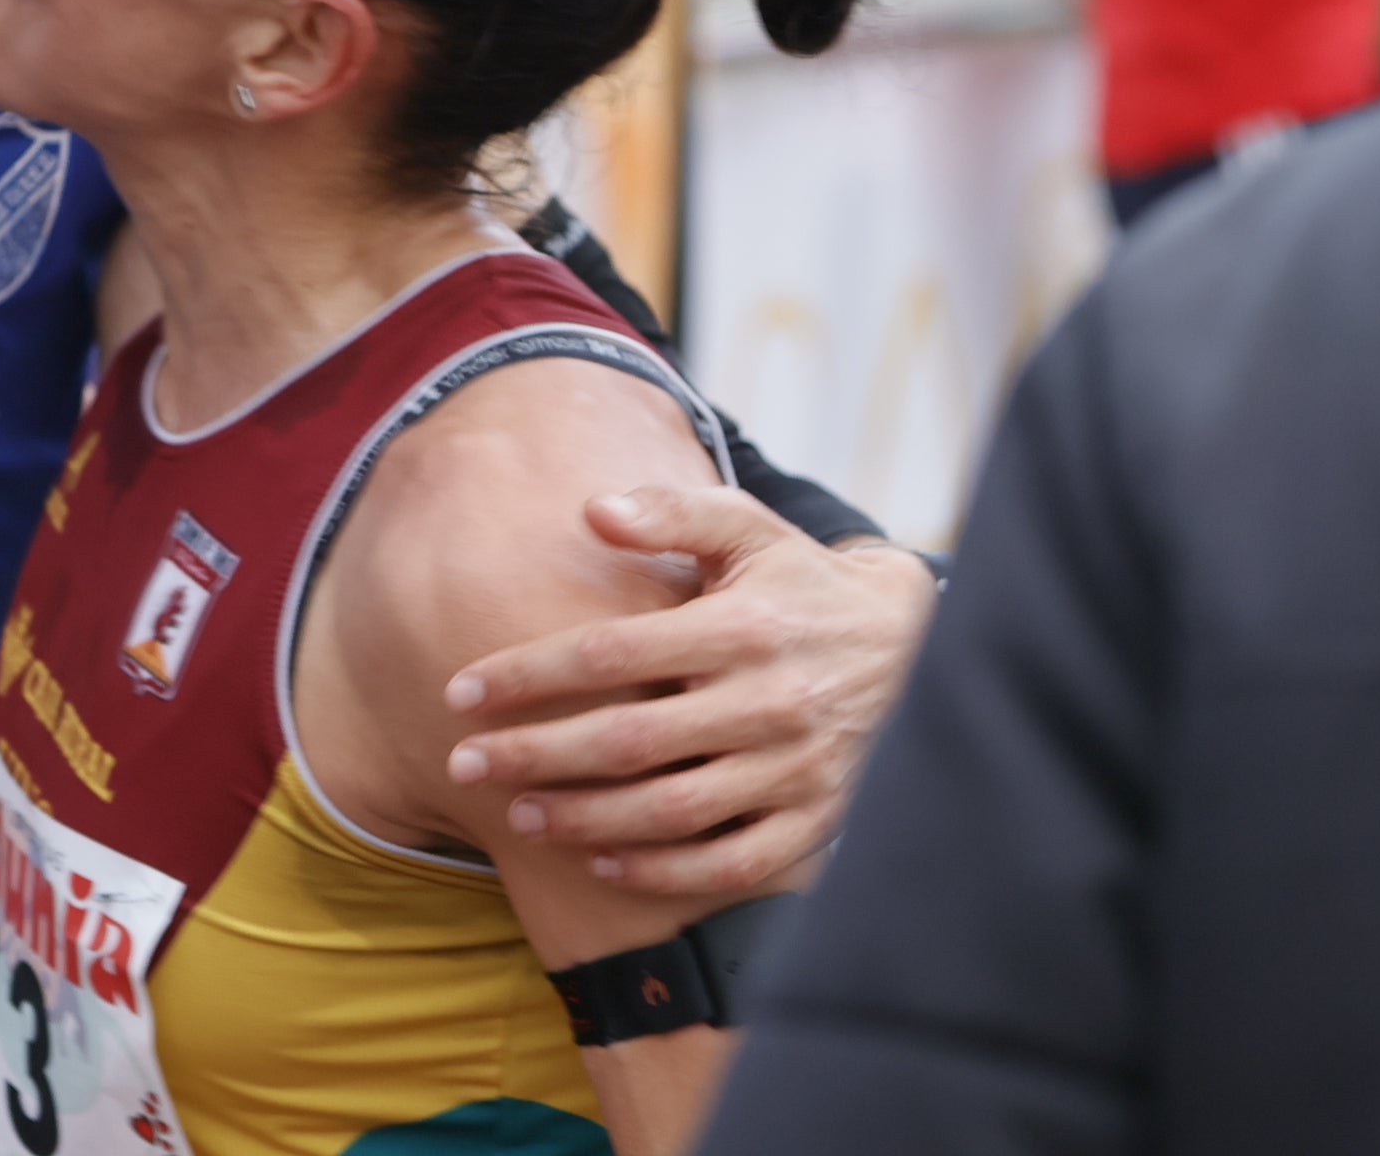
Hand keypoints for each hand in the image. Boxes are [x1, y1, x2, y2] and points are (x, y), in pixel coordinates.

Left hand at [440, 485, 936, 898]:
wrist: (919, 650)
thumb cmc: (801, 585)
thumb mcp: (748, 531)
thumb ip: (672, 512)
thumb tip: (590, 510)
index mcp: (742, 628)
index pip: (610, 655)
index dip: (527, 675)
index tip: (460, 692)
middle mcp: (770, 701)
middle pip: (628, 741)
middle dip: (535, 756)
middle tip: (464, 765)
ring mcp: (796, 769)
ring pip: (672, 811)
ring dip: (584, 819)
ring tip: (519, 814)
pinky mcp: (816, 820)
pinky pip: (730, 863)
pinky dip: (663, 870)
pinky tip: (602, 859)